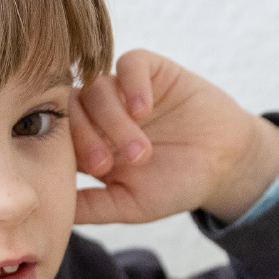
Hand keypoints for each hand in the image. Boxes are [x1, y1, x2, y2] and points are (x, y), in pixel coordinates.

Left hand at [72, 50, 278, 226]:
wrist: (224, 163)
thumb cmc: (173, 185)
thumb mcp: (129, 204)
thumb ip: (91, 207)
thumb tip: (53, 215)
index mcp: (86, 142)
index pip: (58, 136)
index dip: (64, 152)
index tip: (91, 176)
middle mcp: (99, 112)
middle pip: (71, 109)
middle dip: (85, 138)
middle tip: (106, 165)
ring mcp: (123, 89)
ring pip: (97, 88)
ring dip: (113, 121)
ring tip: (140, 151)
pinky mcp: (151, 70)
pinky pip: (130, 63)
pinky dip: (132, 84)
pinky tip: (143, 110)